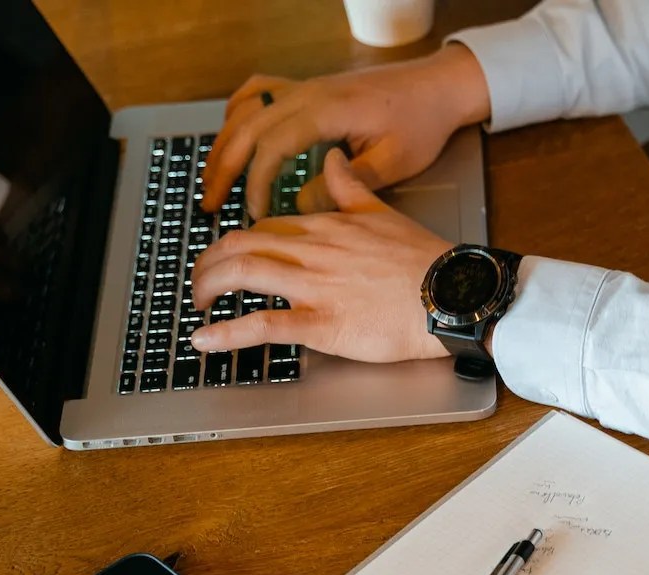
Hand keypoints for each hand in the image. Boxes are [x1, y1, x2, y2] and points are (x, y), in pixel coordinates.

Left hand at [190, 149, 450, 362]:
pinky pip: (264, 326)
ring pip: (243, 274)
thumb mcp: (383, 212)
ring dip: (207, 287)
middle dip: (208, 262)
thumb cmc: (424, 261)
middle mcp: (313, 252)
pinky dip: (226, 333)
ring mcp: (315, 287)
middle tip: (199, 281)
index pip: (264, 226)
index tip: (227, 256)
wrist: (453, 294)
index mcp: (325, 226)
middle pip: (240, 245)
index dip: (236, 241)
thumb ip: (349, 188)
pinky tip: (203, 339)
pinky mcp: (323, 323)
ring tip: (195, 302)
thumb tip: (332, 160)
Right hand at [202, 45, 490, 219]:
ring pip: (245, 110)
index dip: (257, 181)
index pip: (272, 144)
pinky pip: (259, 91)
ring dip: (224, 144)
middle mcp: (308, 92)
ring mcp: (305, 86)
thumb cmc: (421, 123)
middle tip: (211, 205)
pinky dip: (238, 114)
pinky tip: (232, 135)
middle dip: (224, 168)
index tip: (255, 213)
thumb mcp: (393, 163)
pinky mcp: (308, 87)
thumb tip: (303, 206)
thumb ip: (348, 186)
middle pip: (247, 127)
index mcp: (327, 111)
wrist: (437, 86)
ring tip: (211, 180)